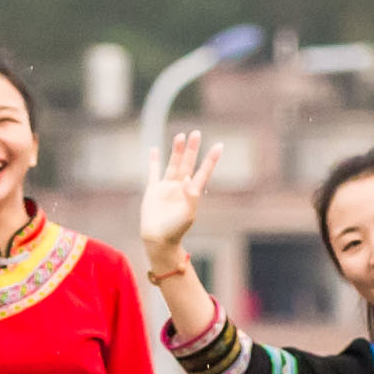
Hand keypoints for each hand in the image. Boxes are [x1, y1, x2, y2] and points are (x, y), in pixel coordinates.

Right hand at [138, 130, 213, 270]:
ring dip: (177, 151)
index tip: (220, 145)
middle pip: (188, 163)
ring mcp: (167, 188)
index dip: (211, 159)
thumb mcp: (187, 214)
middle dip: (192, 149)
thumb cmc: (176, 230)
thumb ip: (190, 196)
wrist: (158, 240)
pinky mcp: (153, 191)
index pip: (204, 172)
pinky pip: (153, 172)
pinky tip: (154, 149)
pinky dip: (153, 161)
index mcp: (192, 192)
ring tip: (181, 135)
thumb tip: (188, 178)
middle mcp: (181, 187)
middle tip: (197, 133)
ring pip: (173, 164)